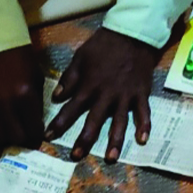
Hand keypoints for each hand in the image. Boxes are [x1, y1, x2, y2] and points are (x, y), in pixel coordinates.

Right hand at [0, 45, 44, 147]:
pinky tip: (0, 124)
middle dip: (22, 141)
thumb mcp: (37, 82)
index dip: (37, 138)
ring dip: (7, 138)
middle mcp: (6, 104)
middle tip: (26, 138)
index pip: (33, 130)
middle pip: (14, 137)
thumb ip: (37, 106)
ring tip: (12, 133)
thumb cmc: (23, 62)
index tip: (38, 139)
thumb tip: (36, 127)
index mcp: (25, 97)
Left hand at [45, 28, 157, 161]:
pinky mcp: (141, 94)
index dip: (59, 124)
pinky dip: (144, 126)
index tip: (48, 137)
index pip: (70, 109)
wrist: (132, 34)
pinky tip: (142, 140)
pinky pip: (143, 113)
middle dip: (84, 140)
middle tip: (75, 157)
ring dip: (115, 141)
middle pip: (93, 121)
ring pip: (119, 122)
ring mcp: (125, 96)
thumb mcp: (80, 58)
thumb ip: (69, 79)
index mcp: (89, 86)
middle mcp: (106, 95)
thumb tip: (56, 97)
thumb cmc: (103, 46)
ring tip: (111, 158)